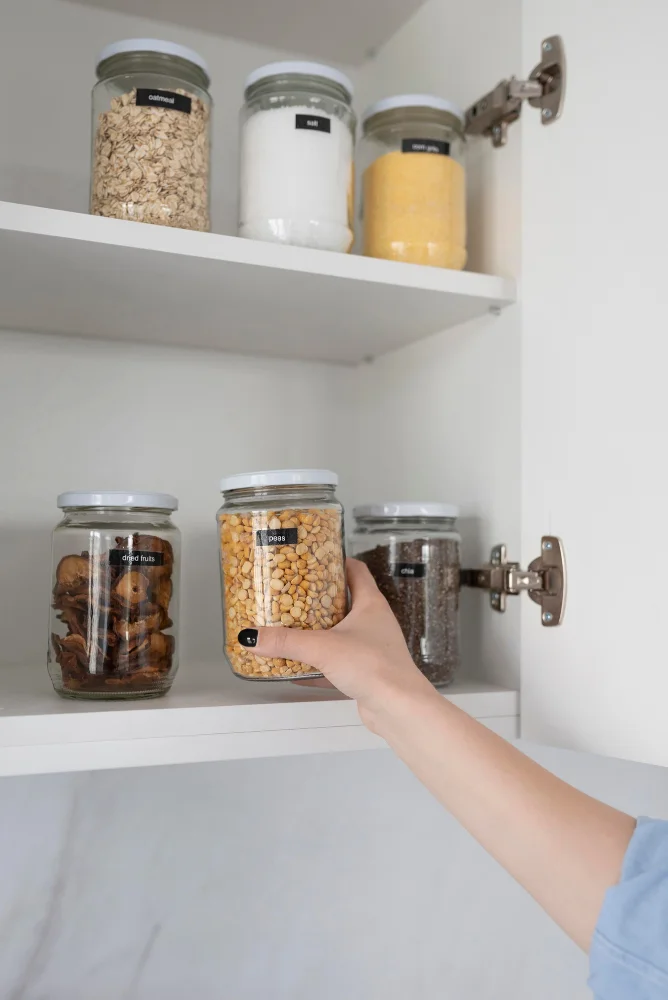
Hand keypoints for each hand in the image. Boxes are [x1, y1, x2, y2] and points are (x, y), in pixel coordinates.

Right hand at [237, 558, 434, 727]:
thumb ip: (286, 642)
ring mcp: (372, 646)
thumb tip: (251, 637)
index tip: (312, 558)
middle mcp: (374, 621)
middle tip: (292, 593)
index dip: (336, 561)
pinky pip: (339, 659)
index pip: (356, 571)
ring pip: (341, 631)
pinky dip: (320, 661)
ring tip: (290, 626)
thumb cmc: (372, 666)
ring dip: (319, 629)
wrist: (398, 707)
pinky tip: (298, 667)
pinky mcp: (366, 670)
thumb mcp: (322, 648)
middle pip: (346, 600)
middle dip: (319, 597)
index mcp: (370, 604)